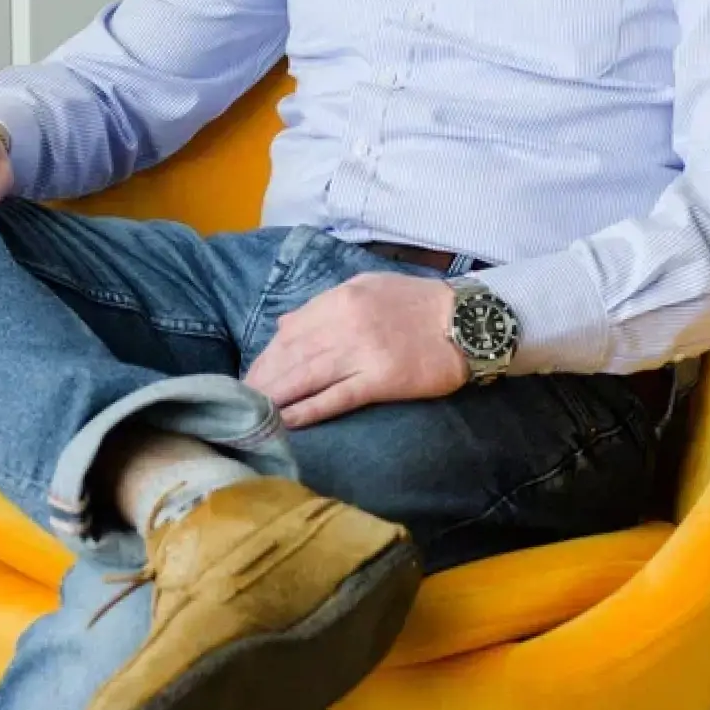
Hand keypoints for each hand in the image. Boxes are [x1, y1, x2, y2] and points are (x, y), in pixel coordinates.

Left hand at [244, 272, 467, 428]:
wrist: (468, 320)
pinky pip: (334, 397)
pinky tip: (285, 422)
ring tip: (252, 413)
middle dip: (263, 379)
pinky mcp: (380, 380)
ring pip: (305, 376)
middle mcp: (345, 323)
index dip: (266, 356)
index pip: (290, 331)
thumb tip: (283, 326)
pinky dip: (306, 411)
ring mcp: (361, 352)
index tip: (251, 374)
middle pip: (291, 355)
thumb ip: (323, 305)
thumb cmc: (419, 303)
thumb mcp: (367, 288)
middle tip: (241, 400)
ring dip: (274, 396)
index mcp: (340, 299)